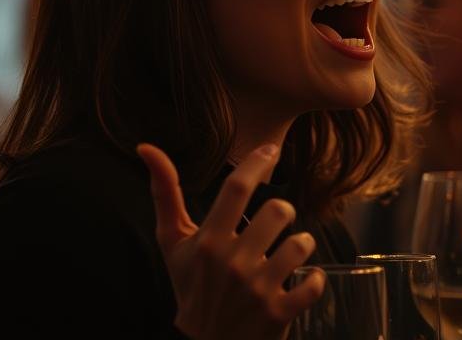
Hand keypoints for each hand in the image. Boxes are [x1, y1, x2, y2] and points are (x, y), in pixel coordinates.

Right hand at [137, 143, 324, 339]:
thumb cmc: (192, 286)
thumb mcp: (174, 243)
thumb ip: (165, 195)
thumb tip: (147, 148)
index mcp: (208, 242)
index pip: (237, 188)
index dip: (258, 162)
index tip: (271, 150)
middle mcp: (232, 263)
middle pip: (277, 212)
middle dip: (283, 212)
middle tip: (277, 221)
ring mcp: (256, 290)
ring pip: (300, 245)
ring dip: (303, 244)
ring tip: (292, 251)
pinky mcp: (277, 313)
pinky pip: (312, 285)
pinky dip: (315, 281)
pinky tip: (303, 280)